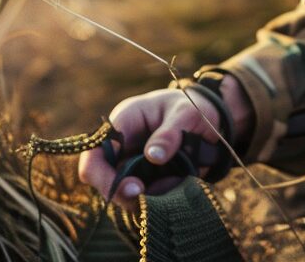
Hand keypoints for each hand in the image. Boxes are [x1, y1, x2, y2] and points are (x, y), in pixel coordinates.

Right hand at [78, 76, 252, 207]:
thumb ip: (170, 133)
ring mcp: (132, 165)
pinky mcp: (146, 179)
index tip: (133, 188)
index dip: (103, 176)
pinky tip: (179, 183)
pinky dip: (161, 198)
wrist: (209, 118)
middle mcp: (122, 146)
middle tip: (148, 197)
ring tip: (176, 181)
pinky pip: (146, 197)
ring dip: (148, 197)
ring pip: (125, 193)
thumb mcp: (186, 113)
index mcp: (123, 123)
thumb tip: (153, 157)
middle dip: (125, 193)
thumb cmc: (192, 107)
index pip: (95, 154)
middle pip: (104, 180)